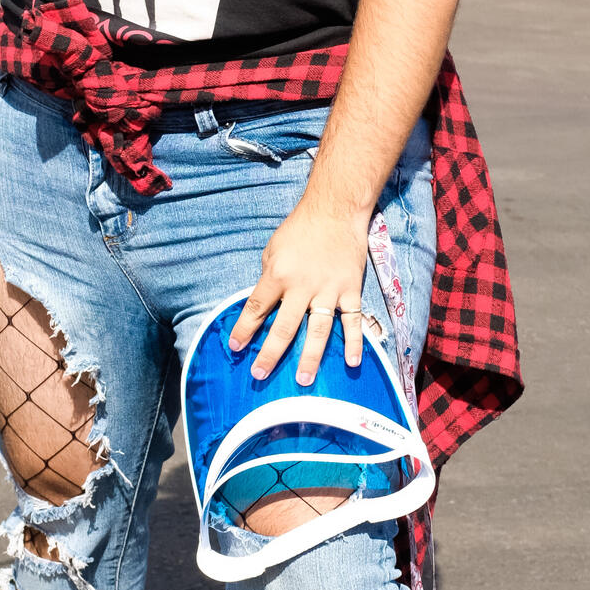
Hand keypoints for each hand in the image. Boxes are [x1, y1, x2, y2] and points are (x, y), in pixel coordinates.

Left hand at [228, 200, 371, 386]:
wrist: (335, 210)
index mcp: (278, 275)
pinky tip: (353, 362)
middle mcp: (302, 286)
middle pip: (285, 327)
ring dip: (310, 356)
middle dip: (270, 353)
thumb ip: (269, 278)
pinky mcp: (350, 289)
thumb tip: (265, 306)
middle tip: (260, 374)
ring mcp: (328, 290)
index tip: (235, 347)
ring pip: (318, 330)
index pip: (257, 308)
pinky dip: (354, 341)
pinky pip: (353, 320)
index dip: (244, 329)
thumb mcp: (273, 249)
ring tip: (303, 379)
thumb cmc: (299, 229)